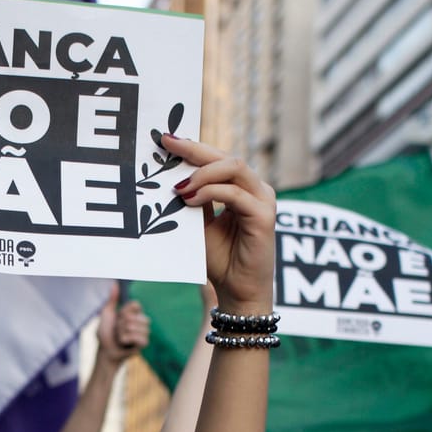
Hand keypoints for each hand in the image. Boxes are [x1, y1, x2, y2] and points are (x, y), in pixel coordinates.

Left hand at [98, 295, 150, 366]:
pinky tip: (124, 342)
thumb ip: (112, 300)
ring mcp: (143, 332)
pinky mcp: (143, 343)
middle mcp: (140, 321)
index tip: (119, 316)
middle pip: (135, 316)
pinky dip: (129, 339)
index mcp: (133, 312)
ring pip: (137, 327)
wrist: (104, 350)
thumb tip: (114, 283)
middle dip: (122, 324)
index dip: (125, 311)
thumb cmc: (105, 332)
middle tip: (117, 329)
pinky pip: (142, 338)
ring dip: (123, 332)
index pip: (136, 304)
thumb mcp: (106, 314)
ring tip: (120, 337)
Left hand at [163, 134, 275, 312]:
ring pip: (234, 168)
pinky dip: (210, 192)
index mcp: (242, 188)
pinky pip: (235, 194)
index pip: (218, 159)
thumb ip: (192, 198)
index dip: (193, 147)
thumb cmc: (220, 259)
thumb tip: (170, 174)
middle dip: (194, 149)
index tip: (166, 139)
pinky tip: (189, 198)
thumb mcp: (199, 224)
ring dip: (202, 173)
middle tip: (168, 144)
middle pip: (226, 156)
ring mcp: (263, 200)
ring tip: (178, 185)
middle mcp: (256, 189)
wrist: (237, 292)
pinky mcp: (265, 216)